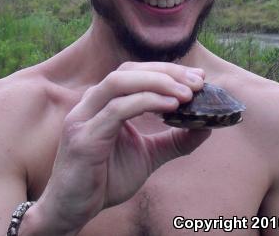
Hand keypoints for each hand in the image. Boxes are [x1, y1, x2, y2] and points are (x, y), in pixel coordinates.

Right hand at [33, 62, 210, 234]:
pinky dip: (146, 102)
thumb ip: (174, 140)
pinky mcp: (83, 137)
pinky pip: (117, 110)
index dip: (167, 70)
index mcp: (104, 102)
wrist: (72, 210)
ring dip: (157, 83)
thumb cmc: (107, 179)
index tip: (198, 77)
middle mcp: (92, 102)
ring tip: (187, 94)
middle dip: (167, 72)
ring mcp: (84, 117)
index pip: (136, 72)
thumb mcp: (148, 155)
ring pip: (120, 82)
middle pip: (129, 70)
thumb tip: (206, 126)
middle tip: (197, 82)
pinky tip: (171, 107)